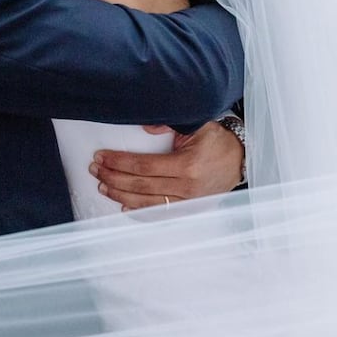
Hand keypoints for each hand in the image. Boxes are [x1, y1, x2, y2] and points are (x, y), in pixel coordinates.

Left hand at [88, 121, 243, 210]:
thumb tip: (143, 128)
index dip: (119, 162)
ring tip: (102, 186)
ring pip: (147, 202)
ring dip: (121, 194)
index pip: (143, 165)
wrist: (242, 158)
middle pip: (141, 185)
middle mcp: (187, 187)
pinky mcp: (190, 207)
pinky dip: (141, 210)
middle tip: (95, 170)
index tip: (101, 156)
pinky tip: (124, 206)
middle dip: (114, 177)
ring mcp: (189, 201)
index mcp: (186, 165)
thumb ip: (169, 124)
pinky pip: (161, 212)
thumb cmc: (217, 138)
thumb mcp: (196, 124)